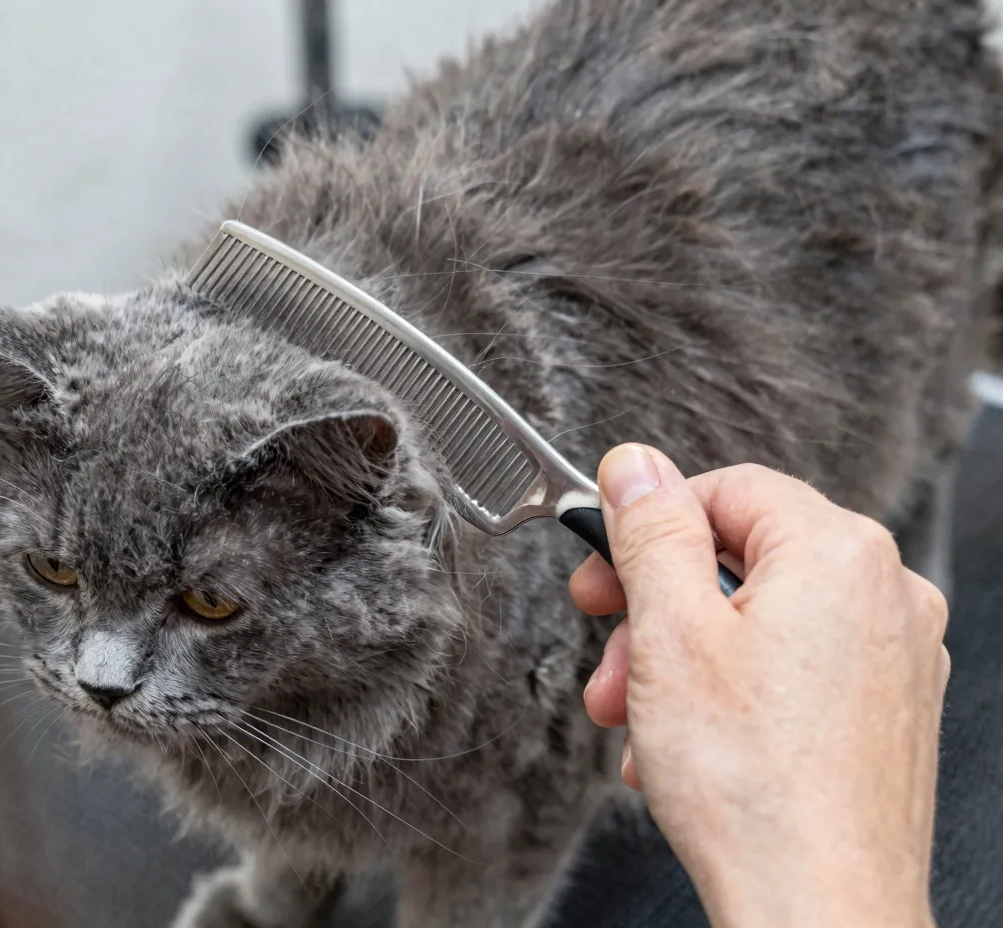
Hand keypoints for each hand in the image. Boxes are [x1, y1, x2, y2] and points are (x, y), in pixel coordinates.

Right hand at [570, 445, 947, 927]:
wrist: (819, 910)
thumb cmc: (753, 788)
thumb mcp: (671, 632)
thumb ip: (652, 530)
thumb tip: (636, 466)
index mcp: (839, 553)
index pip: (725, 489)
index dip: (647, 525)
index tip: (602, 566)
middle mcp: (885, 593)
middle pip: (739, 560)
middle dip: (655, 611)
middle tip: (610, 654)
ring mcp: (894, 655)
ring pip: (759, 620)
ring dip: (681, 661)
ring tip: (639, 719)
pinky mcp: (886, 709)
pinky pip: (791, 668)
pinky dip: (730, 693)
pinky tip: (687, 744)